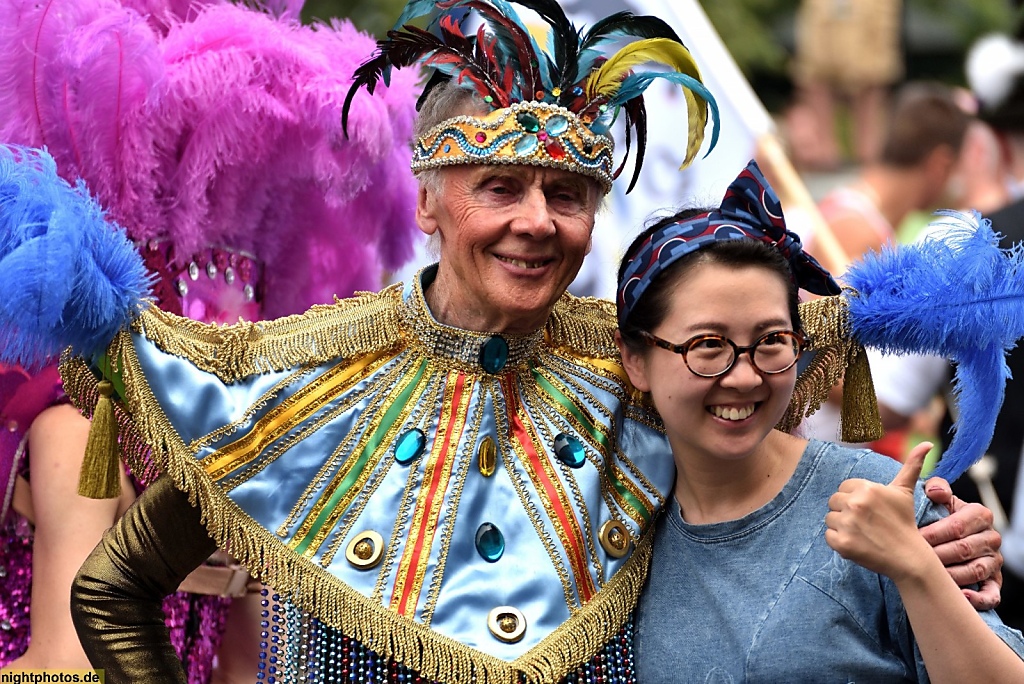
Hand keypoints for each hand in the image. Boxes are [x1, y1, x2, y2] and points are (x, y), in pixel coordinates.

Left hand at [825, 442, 930, 580]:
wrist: (908, 557)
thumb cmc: (904, 522)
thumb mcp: (905, 491)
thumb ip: (911, 465)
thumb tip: (928, 443)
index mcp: (867, 488)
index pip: (844, 488)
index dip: (855, 498)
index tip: (870, 510)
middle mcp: (855, 503)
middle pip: (834, 501)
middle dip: (846, 511)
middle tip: (866, 522)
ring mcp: (848, 524)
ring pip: (830, 518)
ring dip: (842, 526)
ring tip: (862, 532)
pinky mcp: (842, 543)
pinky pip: (828, 536)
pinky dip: (839, 541)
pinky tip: (857, 543)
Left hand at [920, 472, 1002, 610]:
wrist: (949, 538)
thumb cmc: (940, 517)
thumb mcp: (939, 500)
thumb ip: (936, 488)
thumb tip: (935, 492)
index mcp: (979, 515)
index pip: (958, 525)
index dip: (935, 533)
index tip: (914, 538)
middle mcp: (990, 538)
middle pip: (964, 549)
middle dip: (937, 555)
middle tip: (915, 559)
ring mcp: (994, 561)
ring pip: (975, 570)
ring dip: (951, 575)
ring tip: (929, 577)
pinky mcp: (994, 582)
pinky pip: (991, 594)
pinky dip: (977, 598)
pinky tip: (961, 597)